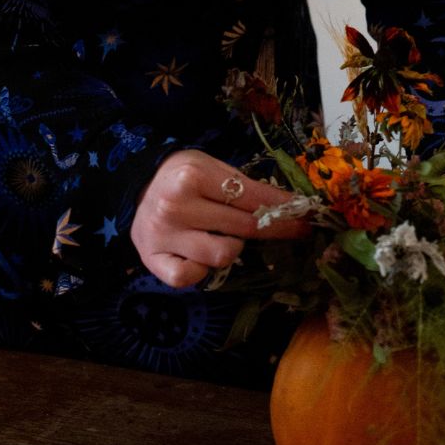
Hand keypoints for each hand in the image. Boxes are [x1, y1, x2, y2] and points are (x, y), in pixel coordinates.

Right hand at [131, 149, 310, 287]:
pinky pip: (189, 277)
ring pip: (222, 256)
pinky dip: (201, 271)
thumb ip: (245, 187)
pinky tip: (199, 256)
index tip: (307, 218)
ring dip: (233, 248)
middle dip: (276, 230)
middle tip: (296, 232)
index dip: (284, 210)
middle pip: (243, 228)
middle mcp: (177, 204)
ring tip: (224, 236)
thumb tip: (291, 207)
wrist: (137, 184)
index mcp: (195, 175)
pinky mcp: (153, 259)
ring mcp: (164, 234)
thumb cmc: (184, 175)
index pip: (252, 198)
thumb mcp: (213, 167)